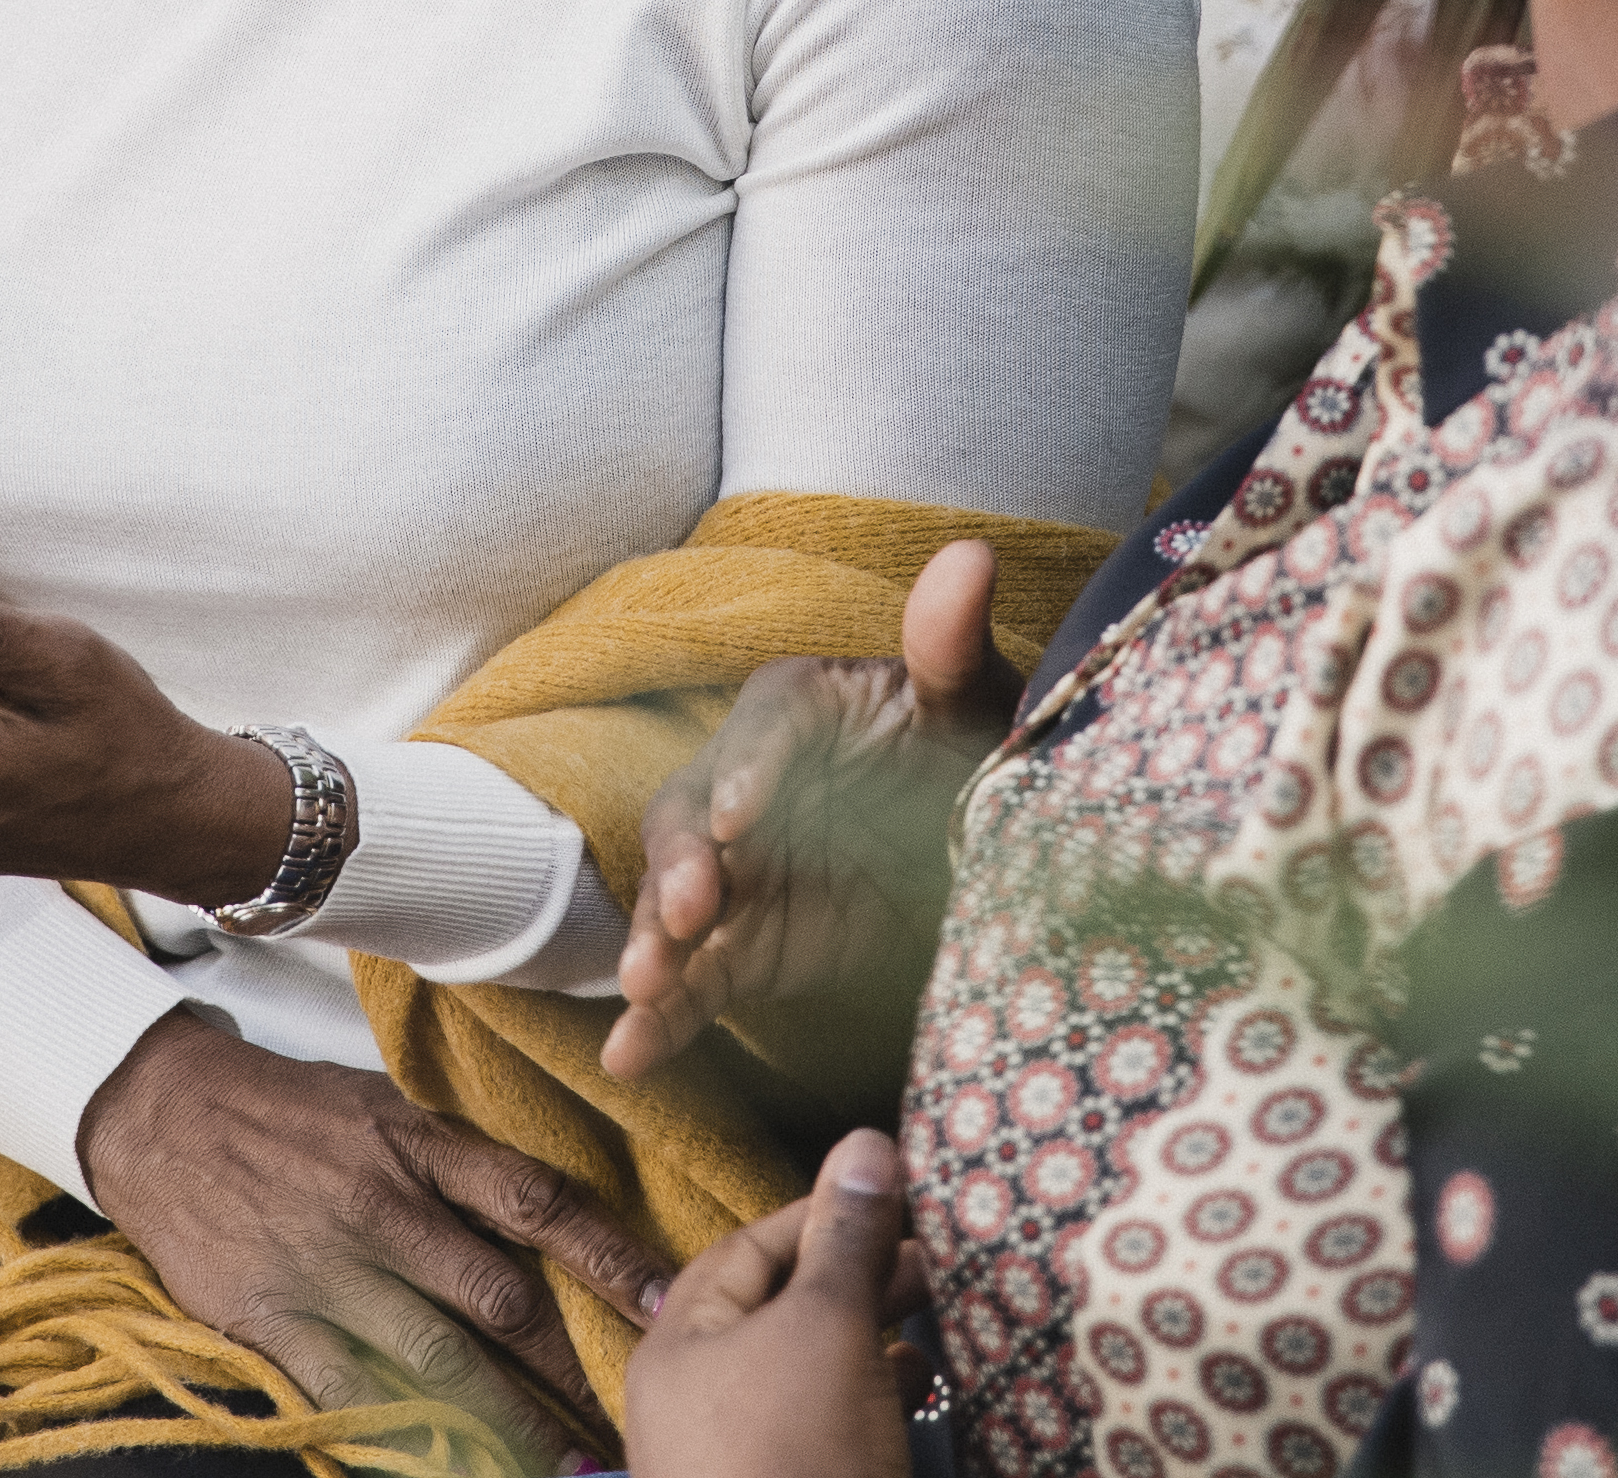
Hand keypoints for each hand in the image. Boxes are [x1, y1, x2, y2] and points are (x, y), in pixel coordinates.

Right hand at [77, 1007, 673, 1467]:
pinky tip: (454, 1468)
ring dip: (513, 1422)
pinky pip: (357, 1393)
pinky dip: (410, 1438)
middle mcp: (386, 1207)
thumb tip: (544, 1217)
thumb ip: (455, 1163)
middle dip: (575, 1368)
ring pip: (443, 1362)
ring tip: (567, 1464)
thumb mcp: (382, 1108)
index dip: (608, 1257)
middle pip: (505, 1300)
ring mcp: (330, 1269)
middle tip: (632, 1413)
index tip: (664, 1306)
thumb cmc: (286, 1111)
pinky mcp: (275, 1320)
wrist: (160, 1115)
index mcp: (420, 1145)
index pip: (538, 1203)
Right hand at [604, 541, 1016, 1083]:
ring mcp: (735, 870)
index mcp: (798, 709)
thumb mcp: (974, 707)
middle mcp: (745, 783)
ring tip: (647, 991)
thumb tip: (968, 558)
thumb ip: (953, 644)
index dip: (748, 768)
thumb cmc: (973, 756)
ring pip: (674, 898)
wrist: (985, 861)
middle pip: (691, 812)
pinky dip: (659, 1019)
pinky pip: (691, 979)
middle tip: (693, 910)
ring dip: (655, 942)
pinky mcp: (740, 944)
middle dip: (683, 863)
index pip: (762, 726)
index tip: (744, 818)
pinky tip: (631, 1058)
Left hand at [624, 1130, 919, 1477]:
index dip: (826, 1212)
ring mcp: (742, 1461)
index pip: (751, 1247)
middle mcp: (698, 1402)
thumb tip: (867, 1142)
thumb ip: (848, 1238)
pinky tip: (922, 1390)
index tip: (900, 1192)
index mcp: (680, 1347)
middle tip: (937, 1257)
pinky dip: (877, 1400)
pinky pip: (831, 1429)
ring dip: (875, 1338)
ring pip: (813, 1372)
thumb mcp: (827, 1329)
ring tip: (939, 1317)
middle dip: (860, 1278)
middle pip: (782, 1311)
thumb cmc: (795, 1457)